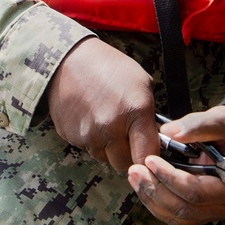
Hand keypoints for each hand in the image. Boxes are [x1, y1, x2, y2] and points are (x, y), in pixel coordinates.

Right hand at [46, 38, 159, 173]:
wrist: (69, 61)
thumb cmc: (110, 68)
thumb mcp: (142, 83)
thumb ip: (150, 117)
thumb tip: (155, 140)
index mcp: (135, 112)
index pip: (147, 156)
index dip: (150, 158)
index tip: (148, 152)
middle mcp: (110, 128)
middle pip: (124, 164)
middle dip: (128, 155)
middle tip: (128, 138)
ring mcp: (88, 135)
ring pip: (104, 158)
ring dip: (109, 148)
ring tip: (107, 123)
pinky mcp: (71, 137)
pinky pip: (88, 148)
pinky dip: (92, 140)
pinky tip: (92, 119)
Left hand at [128, 101, 224, 224]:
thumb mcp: (220, 119)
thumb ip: (197, 125)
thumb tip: (168, 132)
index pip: (196, 191)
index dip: (169, 178)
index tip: (149, 160)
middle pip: (185, 209)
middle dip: (155, 190)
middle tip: (134, 170)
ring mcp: (217, 212)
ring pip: (178, 217)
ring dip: (152, 198)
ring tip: (135, 176)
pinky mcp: (204, 213)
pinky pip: (177, 216)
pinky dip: (157, 203)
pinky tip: (144, 185)